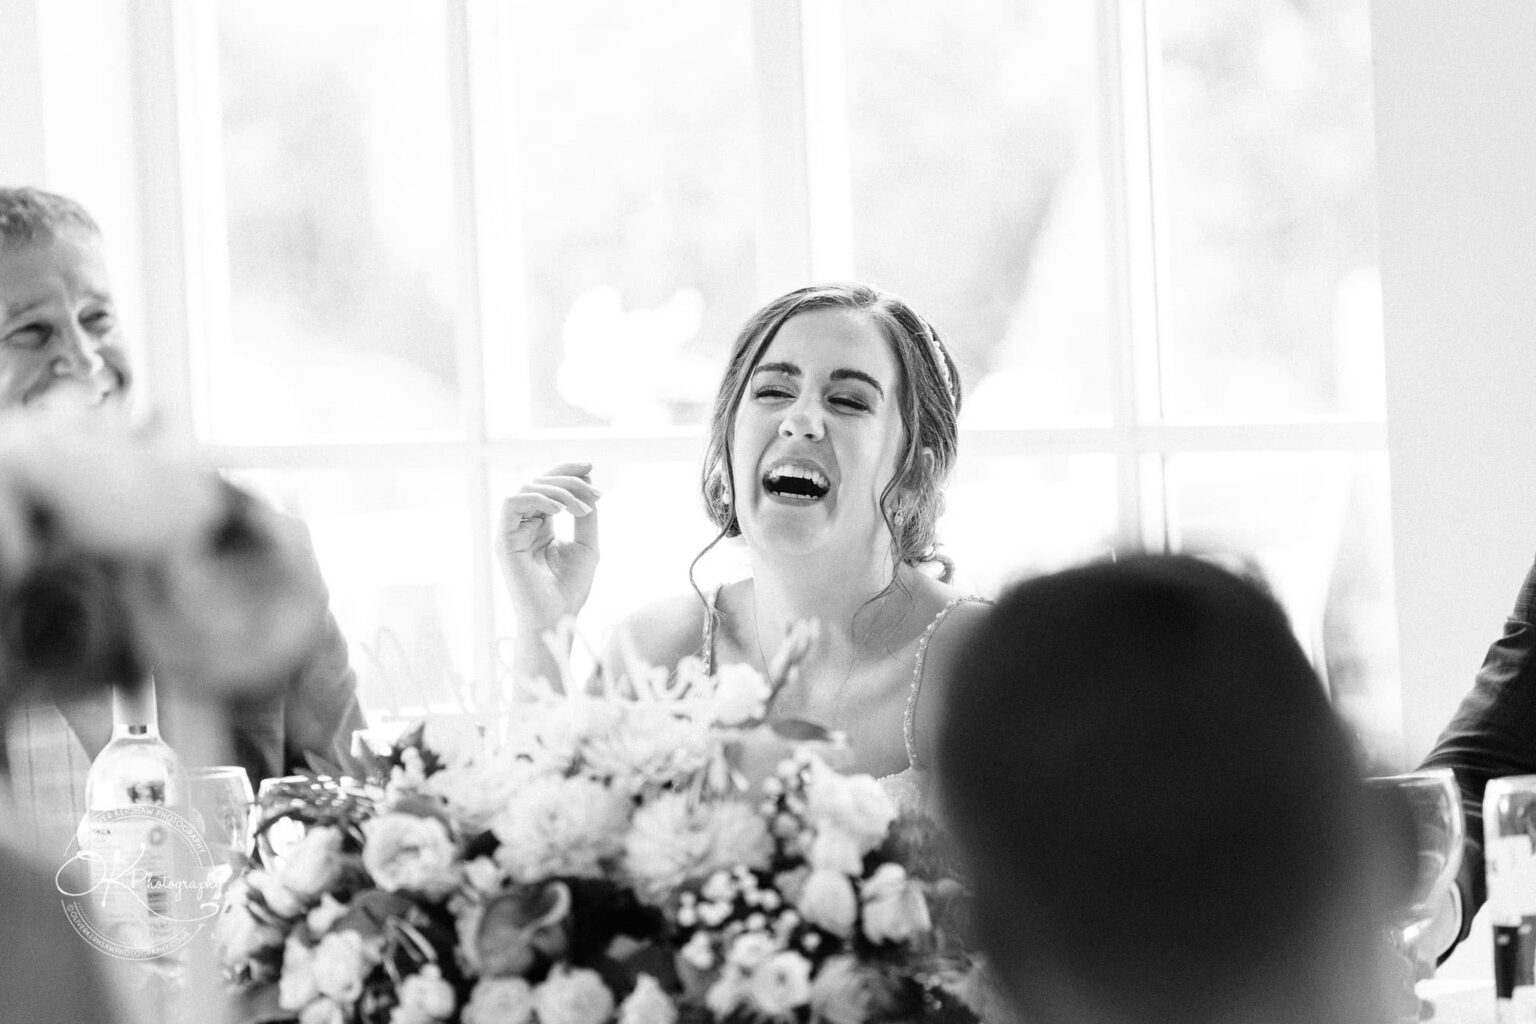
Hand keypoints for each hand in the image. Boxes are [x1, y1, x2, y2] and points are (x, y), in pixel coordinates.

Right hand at [497, 462, 602, 632]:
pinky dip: (538, 499)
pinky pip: (512, 503)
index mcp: (541, 524)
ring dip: (558, 490)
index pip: (549, 486)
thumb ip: (586, 515)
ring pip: (527, 488)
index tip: (591, 466)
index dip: (567, 470)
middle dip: (569, 480)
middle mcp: (524, 524)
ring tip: (581, 508)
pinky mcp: (503, 540)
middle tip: (595, 494)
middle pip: (540, 481)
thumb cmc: (570, 588)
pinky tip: (560, 511)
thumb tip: (587, 484)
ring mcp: (512, 531)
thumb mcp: (587, 545)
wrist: (557, 618)